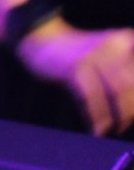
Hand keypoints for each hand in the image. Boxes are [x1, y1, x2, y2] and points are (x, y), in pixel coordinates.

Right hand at [17, 23, 133, 134]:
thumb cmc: (79, 56)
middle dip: (131, 109)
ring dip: (119, 115)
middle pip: (131, 83)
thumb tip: (131, 108)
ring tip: (116, 129)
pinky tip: (98, 128)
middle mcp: (114, 45)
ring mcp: (94, 55)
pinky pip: (91, 96)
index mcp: (126, 40)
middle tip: (127, 124)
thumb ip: (124, 74)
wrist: (43, 41)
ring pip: (117, 90)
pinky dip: (97, 116)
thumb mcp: (108, 56)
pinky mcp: (75, 67)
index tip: (133, 114)